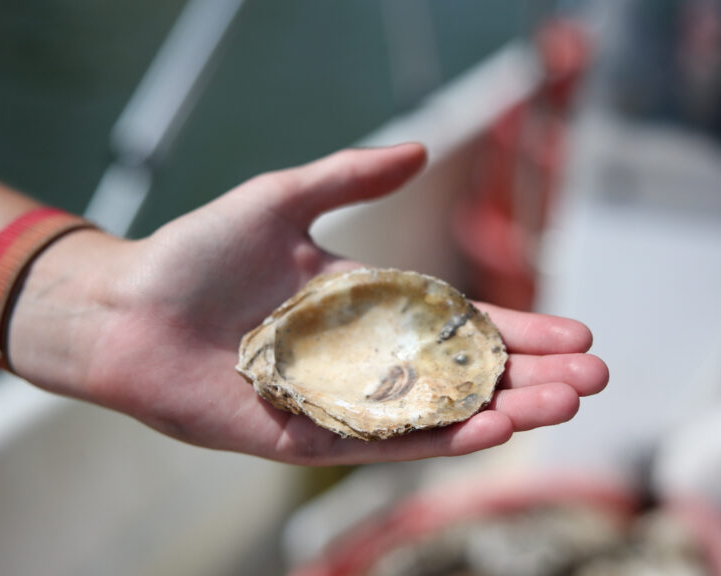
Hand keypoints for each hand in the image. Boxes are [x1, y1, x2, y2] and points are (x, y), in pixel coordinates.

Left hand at [11, 144, 607, 464]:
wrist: (125, 310)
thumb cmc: (196, 252)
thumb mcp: (278, 201)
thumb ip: (347, 176)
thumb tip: (419, 148)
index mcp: (366, 305)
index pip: (460, 322)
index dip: (519, 330)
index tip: (577, 334)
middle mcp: (363, 358)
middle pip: (462, 374)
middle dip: (530, 377)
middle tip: (595, 380)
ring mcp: (339, 401)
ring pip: (435, 415)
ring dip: (501, 413)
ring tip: (561, 406)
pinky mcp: (307, 439)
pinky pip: (382, 444)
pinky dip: (437, 439)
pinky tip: (490, 429)